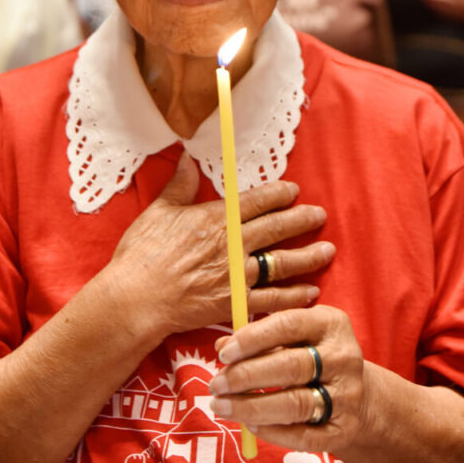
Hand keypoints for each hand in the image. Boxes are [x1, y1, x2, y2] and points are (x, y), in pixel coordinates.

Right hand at [110, 152, 334, 336]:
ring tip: (327, 251)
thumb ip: (180, 184)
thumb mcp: (159, 210)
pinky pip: (274, 300)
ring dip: (308, 257)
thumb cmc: (142, 254)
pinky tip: (310, 292)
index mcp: (217, 219)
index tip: (294, 190)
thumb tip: (187, 157)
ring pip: (283, 263)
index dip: (279, 194)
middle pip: (277, 228)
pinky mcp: (236, 305)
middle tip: (320, 215)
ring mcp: (238, 277)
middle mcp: (234, 245)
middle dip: (302, 220)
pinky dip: (294, 296)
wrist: (136, 298)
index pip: (257, 201)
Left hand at [208, 306, 364, 452]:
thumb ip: (259, 338)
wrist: (360, 398)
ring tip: (221, 407)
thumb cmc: (314, 358)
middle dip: (246, 376)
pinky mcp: (344, 429)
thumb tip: (222, 348)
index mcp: (330, 324)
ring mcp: (347, 395)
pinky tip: (249, 426)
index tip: (224, 354)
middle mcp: (344, 357)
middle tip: (216, 384)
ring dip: (251, 407)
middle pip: (290, 366)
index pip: (288, 325)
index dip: (253, 338)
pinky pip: (303, 436)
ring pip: (294, 403)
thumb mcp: (294, 338)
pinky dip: (273, 432)